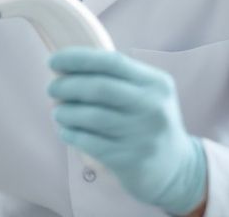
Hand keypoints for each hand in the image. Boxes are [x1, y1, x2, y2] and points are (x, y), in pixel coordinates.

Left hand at [48, 48, 207, 215]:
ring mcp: (142, 135)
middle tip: (52, 88)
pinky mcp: (130, 160)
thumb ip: (116, 78)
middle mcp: (152, 107)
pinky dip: (70, 133)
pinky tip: (65, 130)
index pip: (111, 62)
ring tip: (58, 111)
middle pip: (99, 88)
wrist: (176, 169)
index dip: (77, 58)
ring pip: (91, 116)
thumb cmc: (148, 122)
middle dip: (67, 85)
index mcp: (156, 83)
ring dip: (65, 111)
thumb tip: (66, 65)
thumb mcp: (147, 94)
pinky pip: (89, 142)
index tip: (53, 60)